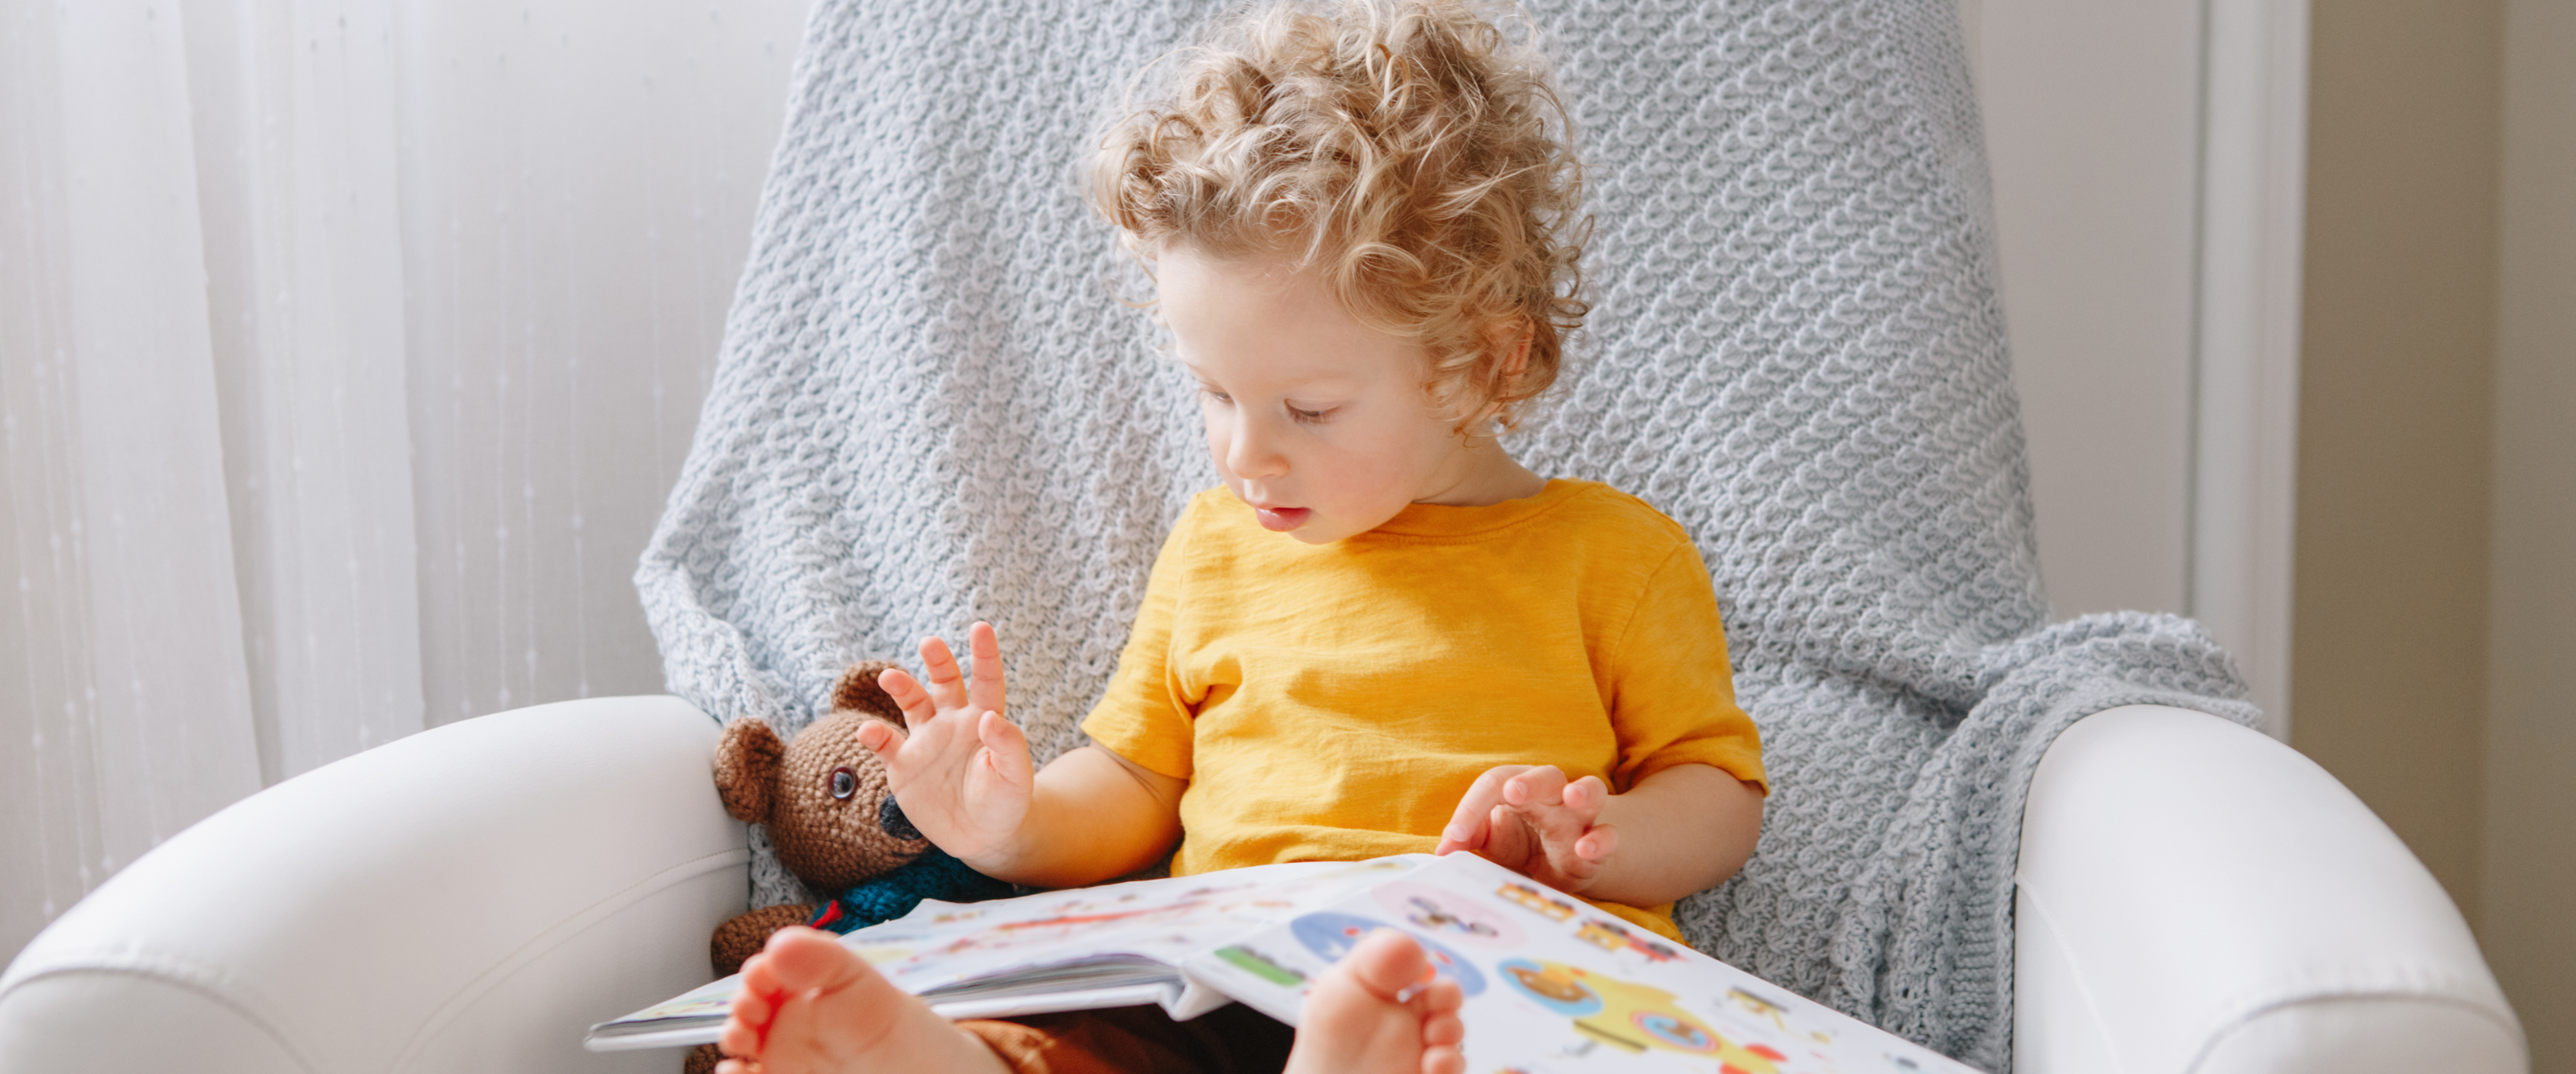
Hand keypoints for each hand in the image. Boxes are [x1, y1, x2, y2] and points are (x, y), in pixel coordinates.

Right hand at [857, 622, 1034, 866]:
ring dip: (901, 687)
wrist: (982, 837)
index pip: (986, 680)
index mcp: (983, 720)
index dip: (984, 654)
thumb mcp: (1015, 777)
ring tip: (890, 677)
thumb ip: (1007, 746)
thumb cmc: (1005, 802)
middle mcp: (952, 723)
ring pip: (911, 704)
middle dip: (938, 661)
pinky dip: (874, 736)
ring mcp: (926, 741)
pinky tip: (869, 732)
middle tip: (930, 642)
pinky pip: (885, 745)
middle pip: (944, 682)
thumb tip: (991, 716)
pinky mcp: (903, 765)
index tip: (980, 627)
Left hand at [1433, 765, 1617, 895]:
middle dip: (1530, 782)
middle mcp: (1552, 796)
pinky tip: (1585, 848)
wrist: (1565, 864)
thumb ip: (1470, 838)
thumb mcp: (1492, 841)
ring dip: (1583, 792)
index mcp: (1520, 788)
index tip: (1453, 838)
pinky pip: (1607, 836)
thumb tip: (1444, 850)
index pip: (1495, 784)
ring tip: (1573, 796)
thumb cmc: (1523, 842)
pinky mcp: (1598, 846)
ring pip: (1590, 792)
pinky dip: (1600, 840)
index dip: (1471, 809)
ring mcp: (1579, 819)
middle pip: (1546, 776)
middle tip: (1513, 791)